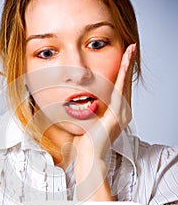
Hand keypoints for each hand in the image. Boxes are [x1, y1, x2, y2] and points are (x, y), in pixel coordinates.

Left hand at [73, 43, 136, 199]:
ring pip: (125, 83)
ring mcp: (121, 112)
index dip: (122, 73)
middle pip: (126, 83)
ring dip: (128, 65)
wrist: (87, 156)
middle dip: (128, 65)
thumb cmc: (85, 143)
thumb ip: (84, 111)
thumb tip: (74, 103)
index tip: (122, 60)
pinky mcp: (118, 112)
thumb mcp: (85, 123)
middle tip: (131, 48)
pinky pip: (121, 88)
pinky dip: (124, 74)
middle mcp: (122, 112)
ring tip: (131, 49)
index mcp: (115, 113)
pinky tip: (125, 61)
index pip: (120, 88)